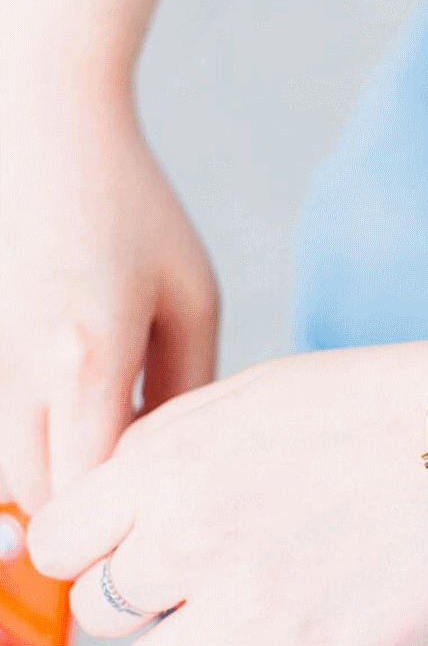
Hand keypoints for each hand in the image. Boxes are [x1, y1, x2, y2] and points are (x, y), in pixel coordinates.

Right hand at [0, 91, 217, 512]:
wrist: (41, 123)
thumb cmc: (131, 206)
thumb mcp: (189, 297)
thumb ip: (187, 383)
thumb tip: (177, 452)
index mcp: (88, 358)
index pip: (88, 489)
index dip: (118, 522)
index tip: (151, 522)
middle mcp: (21, 367)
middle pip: (34, 491)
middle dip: (83, 508)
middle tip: (135, 495)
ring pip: (5, 462)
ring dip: (53, 472)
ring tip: (111, 445)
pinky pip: (0, 420)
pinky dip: (34, 436)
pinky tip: (80, 409)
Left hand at [27, 342, 427, 645]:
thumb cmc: (385, 407)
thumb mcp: (251, 393)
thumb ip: (163, 450)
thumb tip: (114, 507)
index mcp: (169, 464)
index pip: (58, 545)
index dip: (90, 551)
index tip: (122, 554)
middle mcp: (194, 540)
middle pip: (104, 611)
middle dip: (148, 593)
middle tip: (210, 571)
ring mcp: (252, 610)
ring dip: (198, 642)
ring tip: (261, 601)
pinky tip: (288, 638)